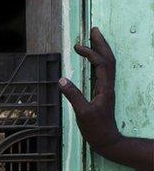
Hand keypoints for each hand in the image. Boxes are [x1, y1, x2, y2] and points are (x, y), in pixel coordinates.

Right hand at [59, 26, 121, 148]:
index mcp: (105, 88)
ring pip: (108, 64)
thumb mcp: (82, 113)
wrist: (107, 141)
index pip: (102, 64)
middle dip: (102, 44)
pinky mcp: (103, 93)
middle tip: (94, 29)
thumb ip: (73, 96)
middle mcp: (108, 86)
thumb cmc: (96, 129)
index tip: (78, 47)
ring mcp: (107, 89)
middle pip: (109, 60)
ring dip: (102, 50)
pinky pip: (103, 71)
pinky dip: (98, 61)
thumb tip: (62, 79)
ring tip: (94, 38)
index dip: (91, 53)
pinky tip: (92, 59)